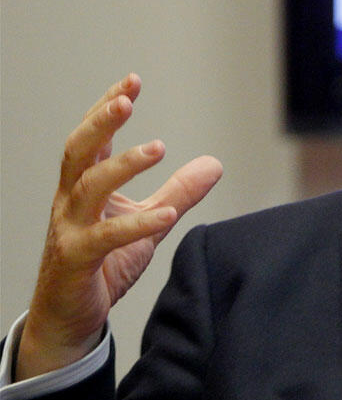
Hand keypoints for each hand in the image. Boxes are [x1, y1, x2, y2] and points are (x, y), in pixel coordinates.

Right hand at [15, 74, 222, 380]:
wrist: (71, 318)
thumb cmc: (104, 265)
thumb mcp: (149, 222)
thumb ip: (178, 192)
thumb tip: (213, 163)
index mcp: (84, 187)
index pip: (93, 138)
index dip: (108, 107)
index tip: (132, 81)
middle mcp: (71, 203)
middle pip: (78, 152)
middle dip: (100, 122)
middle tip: (126, 100)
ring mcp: (70, 231)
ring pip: (88, 188)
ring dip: (123, 165)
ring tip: (159, 148)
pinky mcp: (77, 262)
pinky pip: (105, 239)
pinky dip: (137, 225)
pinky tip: (165, 216)